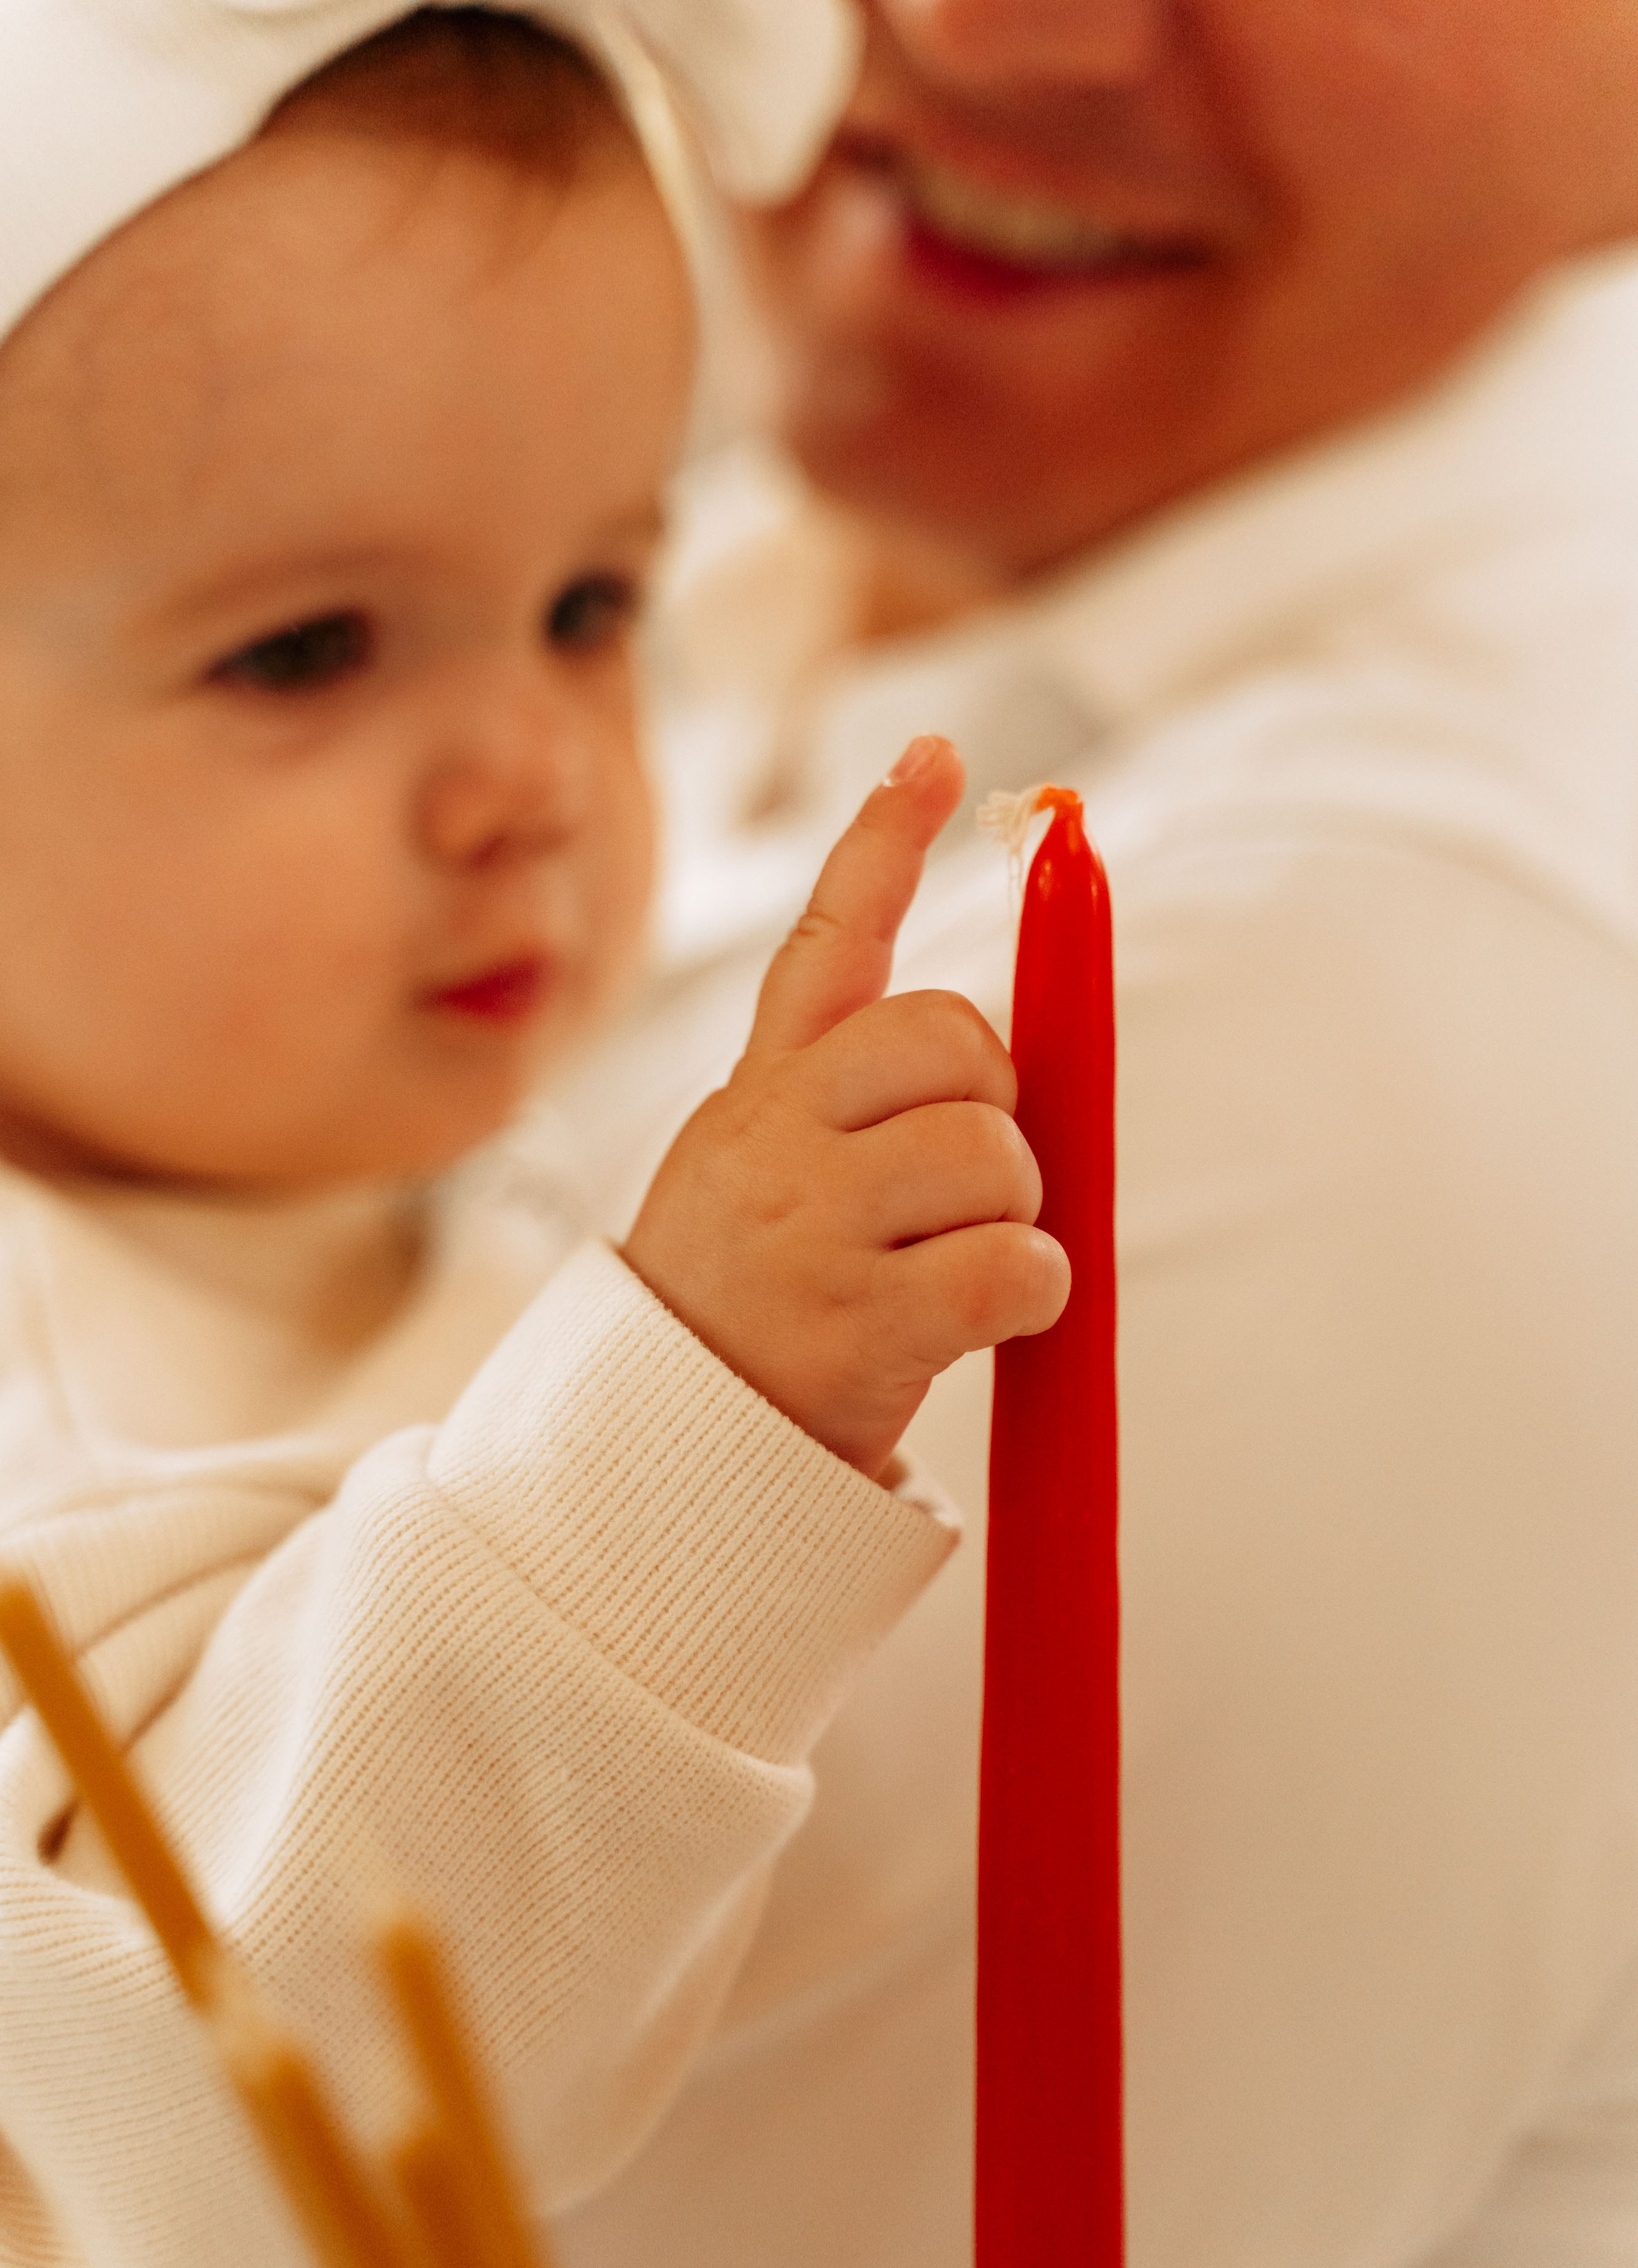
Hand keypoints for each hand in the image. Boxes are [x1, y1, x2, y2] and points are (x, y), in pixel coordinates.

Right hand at [623, 735, 1069, 1478]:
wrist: (666, 1464)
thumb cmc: (752, 1316)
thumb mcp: (762, 1182)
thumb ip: (853, 1109)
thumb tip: (1003, 1062)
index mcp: (756, 1096)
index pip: (826, 943)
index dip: (885, 840)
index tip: (941, 754)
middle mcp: (770, 1137)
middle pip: (959, 1041)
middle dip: (997, 1107)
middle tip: (957, 1186)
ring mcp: (807, 1225)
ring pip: (997, 1156)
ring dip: (1011, 1217)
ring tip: (940, 1275)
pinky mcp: (854, 1319)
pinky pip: (1015, 1263)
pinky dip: (1031, 1295)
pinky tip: (979, 1324)